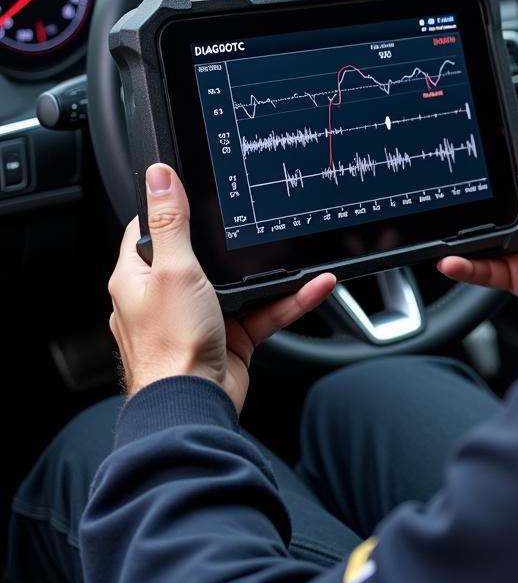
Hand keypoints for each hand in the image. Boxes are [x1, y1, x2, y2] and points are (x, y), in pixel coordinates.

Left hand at [108, 164, 335, 413]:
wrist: (193, 406)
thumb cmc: (170, 346)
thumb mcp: (173, 269)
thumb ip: (171, 222)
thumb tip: (158, 176)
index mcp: (137, 277)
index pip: (149, 230)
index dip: (171, 207)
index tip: (195, 188)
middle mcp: (165, 297)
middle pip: (200, 255)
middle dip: (231, 242)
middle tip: (257, 218)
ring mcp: (199, 318)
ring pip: (240, 285)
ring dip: (271, 273)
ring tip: (300, 255)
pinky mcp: (229, 338)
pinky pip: (263, 312)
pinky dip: (289, 301)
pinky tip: (314, 287)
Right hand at [438, 126, 517, 327]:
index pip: (511, 170)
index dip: (489, 165)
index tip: (463, 158)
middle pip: (490, 205)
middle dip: (468, 203)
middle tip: (444, 200)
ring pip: (481, 238)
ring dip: (461, 238)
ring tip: (442, 234)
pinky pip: (484, 270)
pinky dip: (465, 267)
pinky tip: (451, 262)